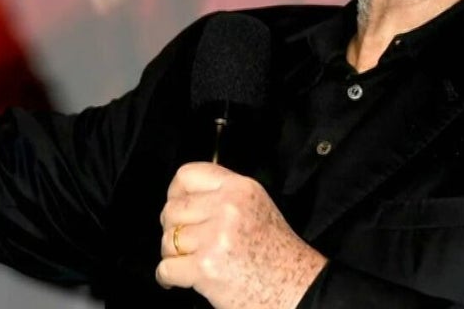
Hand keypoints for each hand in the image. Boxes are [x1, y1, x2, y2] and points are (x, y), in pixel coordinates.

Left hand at [156, 162, 324, 308]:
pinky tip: (179, 280)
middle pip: (173, 209)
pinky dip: (168, 278)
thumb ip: (225, 197)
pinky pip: (166, 268)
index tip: (175, 205)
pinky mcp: (205, 267)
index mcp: (241, 188)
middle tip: (182, 243)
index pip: (188, 174)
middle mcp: (228, 208)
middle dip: (172, 229)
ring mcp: (215, 237)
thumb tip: (185, 199)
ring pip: (168, 240)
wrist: (297, 288)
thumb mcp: (258, 207)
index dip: (175, 192)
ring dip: (172, 255)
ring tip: (187, 263)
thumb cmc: (279, 254)